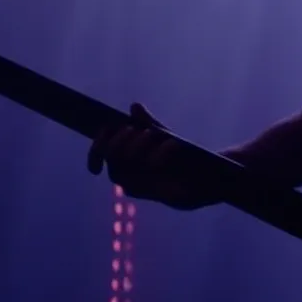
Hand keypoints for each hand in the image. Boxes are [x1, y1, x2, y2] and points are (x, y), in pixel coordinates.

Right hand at [87, 103, 222, 209]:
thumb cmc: (179, 156)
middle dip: (120, 143)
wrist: (205, 176)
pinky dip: (159, 156)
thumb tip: (134, 107)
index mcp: (127, 162)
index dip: (95, 150)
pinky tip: (171, 143)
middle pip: (112, 160)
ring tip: (151, 134)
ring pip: (126, 171)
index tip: (102, 135)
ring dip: (136, 149)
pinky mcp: (161, 194)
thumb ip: (148, 123)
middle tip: (136, 130)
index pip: (102, 155)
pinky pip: (152, 177)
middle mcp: (130, 177)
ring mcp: (144, 187)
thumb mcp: (163, 136)